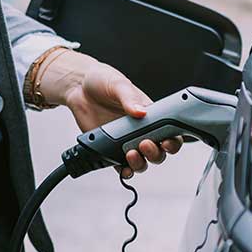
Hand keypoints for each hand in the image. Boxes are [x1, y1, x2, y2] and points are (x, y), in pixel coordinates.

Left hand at [36, 50, 183, 177]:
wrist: (79, 87)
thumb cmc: (103, 81)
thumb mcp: (119, 84)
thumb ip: (130, 98)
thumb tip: (141, 111)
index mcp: (149, 114)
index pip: (169, 131)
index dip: (172, 140)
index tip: (166, 141)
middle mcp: (140, 130)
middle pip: (158, 150)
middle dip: (156, 153)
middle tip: (145, 144)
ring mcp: (125, 141)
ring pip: (142, 161)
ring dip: (141, 163)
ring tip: (131, 154)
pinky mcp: (110, 149)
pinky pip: (121, 166)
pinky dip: (125, 171)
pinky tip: (123, 168)